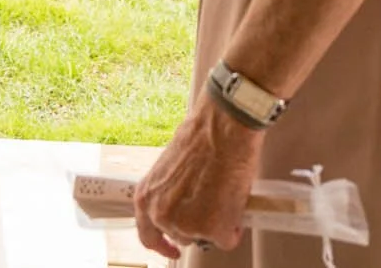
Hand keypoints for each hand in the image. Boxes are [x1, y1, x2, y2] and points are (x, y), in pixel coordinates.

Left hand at [132, 104, 264, 259]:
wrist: (222, 131)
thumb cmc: (200, 141)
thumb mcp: (170, 172)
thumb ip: (170, 196)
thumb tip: (183, 208)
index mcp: (146, 198)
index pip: (148, 235)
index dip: (162, 245)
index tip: (171, 250)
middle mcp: (160, 215)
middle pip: (181, 236)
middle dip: (196, 224)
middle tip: (211, 204)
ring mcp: (186, 225)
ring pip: (205, 238)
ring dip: (215, 224)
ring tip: (223, 196)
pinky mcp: (213, 230)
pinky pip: (227, 239)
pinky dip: (234, 227)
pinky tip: (235, 202)